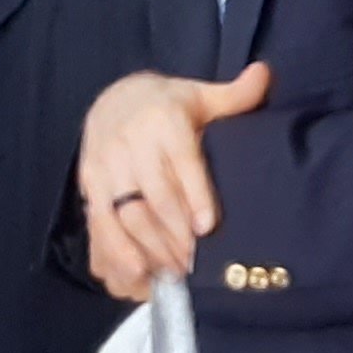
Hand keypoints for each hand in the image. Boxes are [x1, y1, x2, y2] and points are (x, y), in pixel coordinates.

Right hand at [78, 63, 271, 299]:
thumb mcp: (199, 95)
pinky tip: (136, 277)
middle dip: (172, 235)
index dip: (193, 195)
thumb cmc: (165, 105)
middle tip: (194, 264)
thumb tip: (264, 74)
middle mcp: (129, 144)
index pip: (179, 161)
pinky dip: (114, 256)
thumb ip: (234, 95)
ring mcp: (104, 169)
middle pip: (151, 197)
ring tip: (171, 274)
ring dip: (145, 249)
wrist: (111, 101)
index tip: (206, 227)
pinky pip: (98, 227)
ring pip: (122, 216)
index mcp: (162, 120)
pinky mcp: (88, 188)